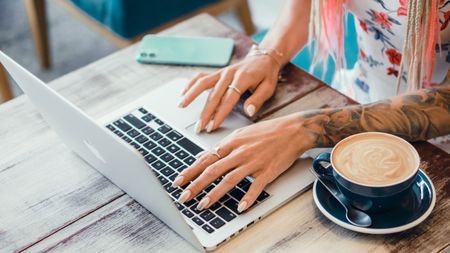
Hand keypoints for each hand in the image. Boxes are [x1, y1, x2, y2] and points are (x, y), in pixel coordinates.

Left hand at [172, 114, 319, 212]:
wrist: (293, 130)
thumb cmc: (267, 131)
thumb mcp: (241, 134)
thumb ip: (223, 146)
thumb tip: (205, 156)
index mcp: (232, 142)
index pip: (206, 158)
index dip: (190, 171)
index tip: (178, 181)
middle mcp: (240, 152)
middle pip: (213, 170)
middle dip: (196, 185)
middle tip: (184, 196)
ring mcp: (254, 162)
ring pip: (230, 179)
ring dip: (215, 193)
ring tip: (203, 204)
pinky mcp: (268, 171)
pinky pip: (256, 187)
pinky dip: (247, 198)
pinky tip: (239, 207)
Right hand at [179, 55, 280, 132]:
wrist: (264, 57)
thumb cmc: (266, 75)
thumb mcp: (268, 87)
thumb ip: (258, 99)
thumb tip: (248, 112)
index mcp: (242, 78)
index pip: (228, 99)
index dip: (219, 114)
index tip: (212, 126)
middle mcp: (229, 74)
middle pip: (213, 95)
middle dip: (205, 113)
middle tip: (199, 127)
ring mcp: (222, 72)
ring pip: (203, 83)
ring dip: (191, 95)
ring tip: (181, 106)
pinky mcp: (217, 72)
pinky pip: (201, 76)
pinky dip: (191, 84)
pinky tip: (183, 93)